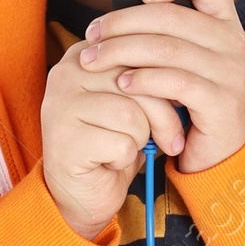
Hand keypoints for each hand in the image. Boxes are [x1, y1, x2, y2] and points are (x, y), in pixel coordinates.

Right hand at [39, 39, 163, 240]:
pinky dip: (124, 160)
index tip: (177, 104)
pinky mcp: (63, 138)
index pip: (140, 52)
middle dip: (163, 115)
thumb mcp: (137, 105)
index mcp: (86, 54)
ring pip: (131, 115)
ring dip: (140, 140)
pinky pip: (120, 144)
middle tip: (170, 140)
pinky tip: (107, 163)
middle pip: (137, 81)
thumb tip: (184, 74)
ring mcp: (60, 104)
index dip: (166, 82)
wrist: (83, 193)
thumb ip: (149, 81)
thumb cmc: (112, 145)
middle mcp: (66, 72)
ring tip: (124, 148)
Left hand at [78, 0, 244, 177]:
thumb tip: (122, 15)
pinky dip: (143, 80)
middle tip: (93, 35)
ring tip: (96, 61)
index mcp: (226, 26)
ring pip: (167, 48)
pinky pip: (175, 82)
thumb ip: (170, 37)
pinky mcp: (220, 103)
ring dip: (123, 51)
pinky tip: (121, 84)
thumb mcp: (189, 64)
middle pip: (172, 16)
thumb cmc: (196, 107)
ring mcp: (229, 73)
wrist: (223, 157)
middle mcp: (233, 44)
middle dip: (123, 22)